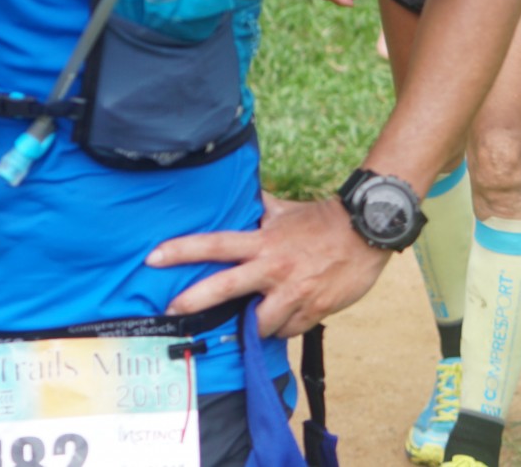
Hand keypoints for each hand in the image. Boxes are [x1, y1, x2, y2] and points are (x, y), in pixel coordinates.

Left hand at [145, 193, 389, 338]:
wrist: (367, 232)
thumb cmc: (323, 220)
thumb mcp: (286, 210)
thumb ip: (261, 207)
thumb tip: (243, 191)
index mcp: (263, 241)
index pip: (214, 244)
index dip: (182, 250)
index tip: (153, 257)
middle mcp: (272, 267)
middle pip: (224, 287)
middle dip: (194, 300)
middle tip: (171, 310)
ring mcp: (293, 292)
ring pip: (259, 323)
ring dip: (255, 325)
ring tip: (257, 319)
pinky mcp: (313, 310)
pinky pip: (288, 330)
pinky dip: (284, 327)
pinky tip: (289, 316)